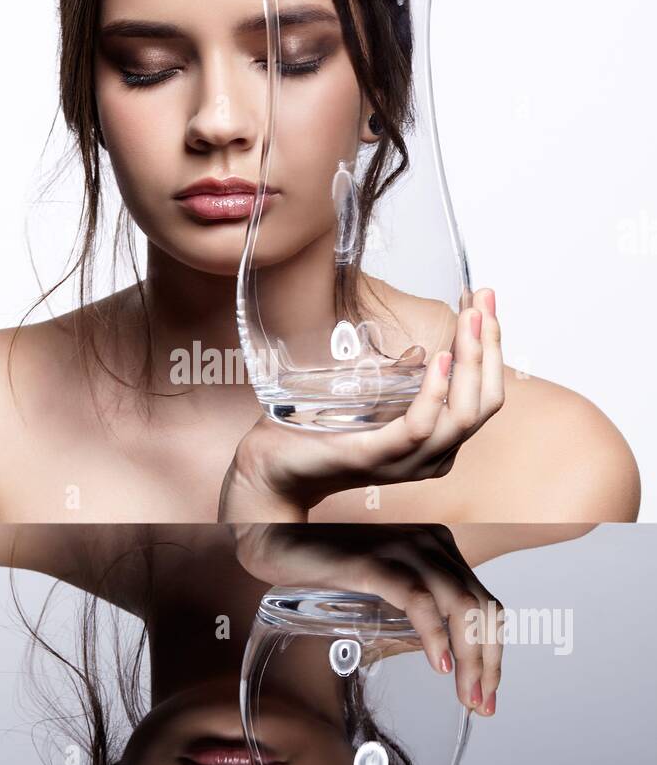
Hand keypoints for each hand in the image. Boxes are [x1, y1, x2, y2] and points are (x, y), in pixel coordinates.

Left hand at [219, 288, 502, 520]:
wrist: (274, 466)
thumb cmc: (318, 431)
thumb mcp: (370, 398)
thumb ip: (398, 380)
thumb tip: (418, 343)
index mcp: (436, 441)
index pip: (483, 394)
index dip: (490, 346)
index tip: (484, 300)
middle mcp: (432, 456)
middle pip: (485, 402)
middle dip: (489, 345)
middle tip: (483, 299)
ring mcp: (407, 461)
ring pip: (463, 414)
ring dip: (471, 360)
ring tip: (470, 319)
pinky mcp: (376, 457)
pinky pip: (419, 428)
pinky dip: (435, 392)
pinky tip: (439, 360)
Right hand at [232, 522, 502, 714]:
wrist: (277, 535)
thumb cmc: (328, 564)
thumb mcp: (383, 585)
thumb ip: (413, 607)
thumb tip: (442, 657)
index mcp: (439, 547)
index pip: (485, 604)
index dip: (494, 653)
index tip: (487, 693)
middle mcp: (432, 543)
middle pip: (482, 608)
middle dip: (489, 663)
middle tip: (480, 705)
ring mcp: (405, 549)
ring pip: (460, 607)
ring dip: (471, 658)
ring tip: (465, 695)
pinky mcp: (376, 562)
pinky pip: (418, 600)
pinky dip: (435, 635)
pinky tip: (440, 664)